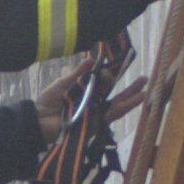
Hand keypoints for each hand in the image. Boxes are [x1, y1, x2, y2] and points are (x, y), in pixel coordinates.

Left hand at [35, 70, 149, 143]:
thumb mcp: (64, 83)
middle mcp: (93, 107)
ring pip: (117, 107)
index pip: (105, 87)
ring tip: (146, 92)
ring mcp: (95, 117)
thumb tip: (92, 59)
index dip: (114, 78)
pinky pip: (110, 115)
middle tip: (145, 79)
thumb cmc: (48, 102)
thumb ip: (78, 73)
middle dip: (130, 90)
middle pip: (116, 98)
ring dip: (132, 99)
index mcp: (85, 97)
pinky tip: (134, 102)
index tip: (121, 67)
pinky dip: (123, 108)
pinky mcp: (94, 124)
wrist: (37, 119)